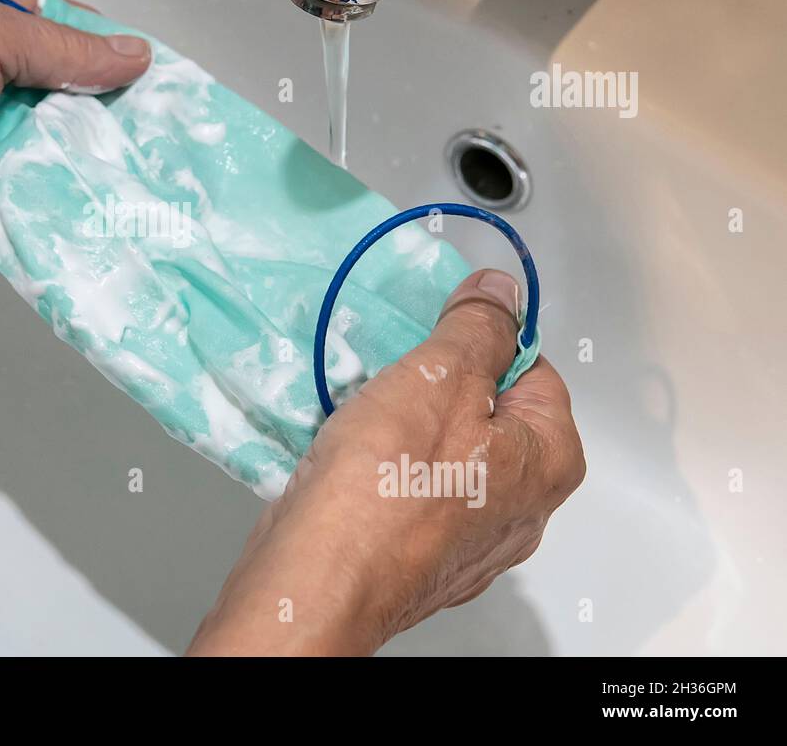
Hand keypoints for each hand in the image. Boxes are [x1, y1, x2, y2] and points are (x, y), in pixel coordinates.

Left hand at [0, 0, 150, 236]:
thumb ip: (60, 52)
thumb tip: (136, 56)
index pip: (62, 37)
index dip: (110, 55)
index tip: (161, 83)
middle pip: (60, 105)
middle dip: (106, 123)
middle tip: (168, 148)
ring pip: (43, 162)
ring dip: (83, 173)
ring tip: (150, 192)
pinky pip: (13, 212)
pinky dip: (46, 218)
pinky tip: (99, 229)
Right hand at [187, 269, 584, 655]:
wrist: (319, 577)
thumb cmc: (388, 480)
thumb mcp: (440, 375)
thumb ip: (479, 327)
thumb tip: (504, 292)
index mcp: (550, 460)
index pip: (530, 366)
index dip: (477, 342)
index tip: (429, 338)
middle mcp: (524, 509)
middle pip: (486, 413)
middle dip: (435, 387)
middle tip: (390, 377)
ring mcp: (471, 542)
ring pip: (441, 453)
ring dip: (402, 427)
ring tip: (361, 416)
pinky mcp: (419, 560)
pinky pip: (409, 493)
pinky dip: (381, 471)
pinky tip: (349, 462)